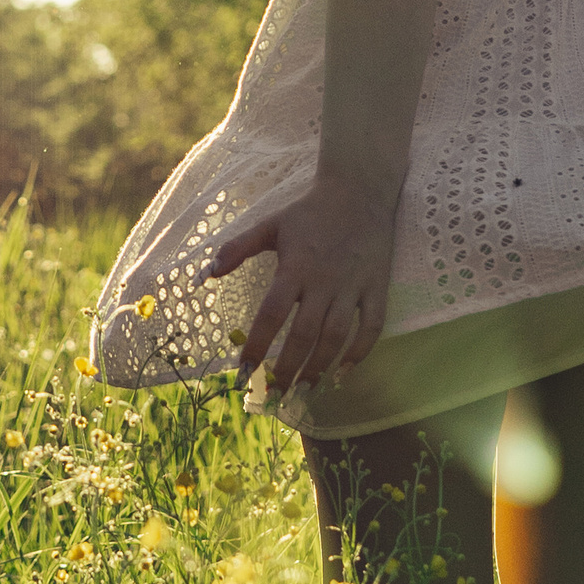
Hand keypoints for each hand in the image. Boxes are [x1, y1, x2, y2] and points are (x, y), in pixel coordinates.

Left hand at [205, 172, 396, 392]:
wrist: (360, 191)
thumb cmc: (309, 212)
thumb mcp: (270, 225)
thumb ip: (237, 248)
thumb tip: (207, 273)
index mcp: (295, 266)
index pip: (272, 313)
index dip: (257, 345)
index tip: (243, 371)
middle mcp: (324, 280)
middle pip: (305, 334)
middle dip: (289, 368)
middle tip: (276, 392)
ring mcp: (353, 285)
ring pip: (337, 336)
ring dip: (320, 367)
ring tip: (305, 389)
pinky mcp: (377, 287)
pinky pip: (371, 326)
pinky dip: (359, 353)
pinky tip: (343, 371)